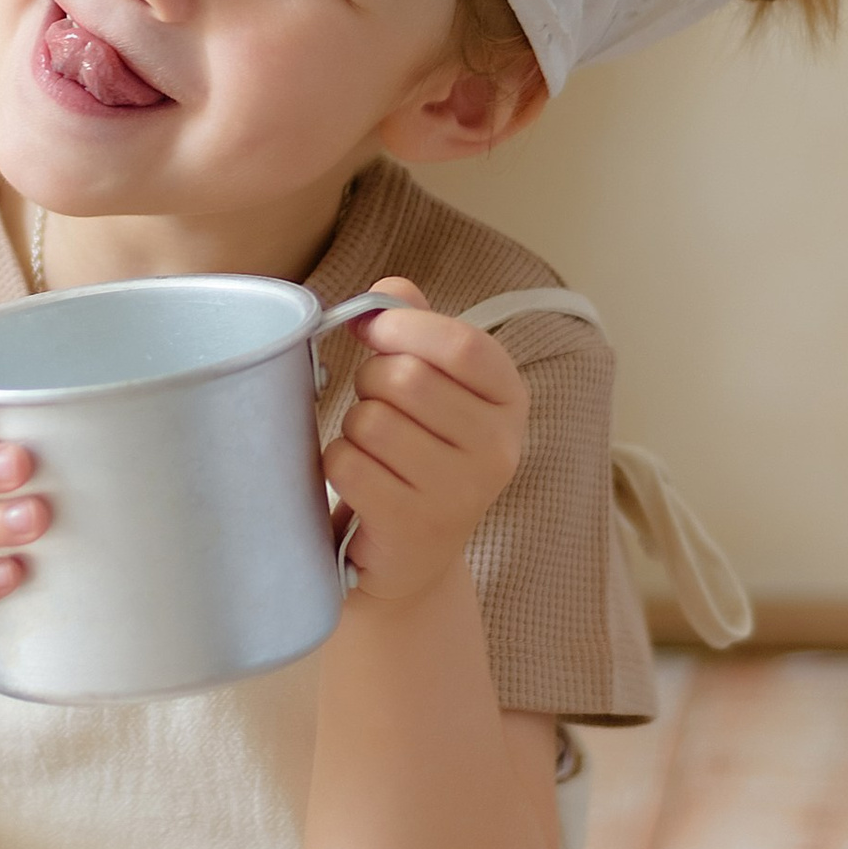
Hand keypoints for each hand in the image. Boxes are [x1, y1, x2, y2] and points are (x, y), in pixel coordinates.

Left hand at [324, 279, 526, 610]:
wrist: (409, 556)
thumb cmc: (416, 451)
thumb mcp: (431, 383)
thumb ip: (415, 326)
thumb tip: (389, 292)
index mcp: (509, 401)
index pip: (462, 345)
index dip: (405, 328)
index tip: (373, 332)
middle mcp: (499, 449)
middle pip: (406, 380)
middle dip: (370, 382)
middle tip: (375, 405)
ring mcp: (461, 494)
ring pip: (371, 421)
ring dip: (353, 427)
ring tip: (373, 449)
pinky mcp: (414, 528)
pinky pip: (348, 464)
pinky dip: (338, 464)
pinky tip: (361, 481)